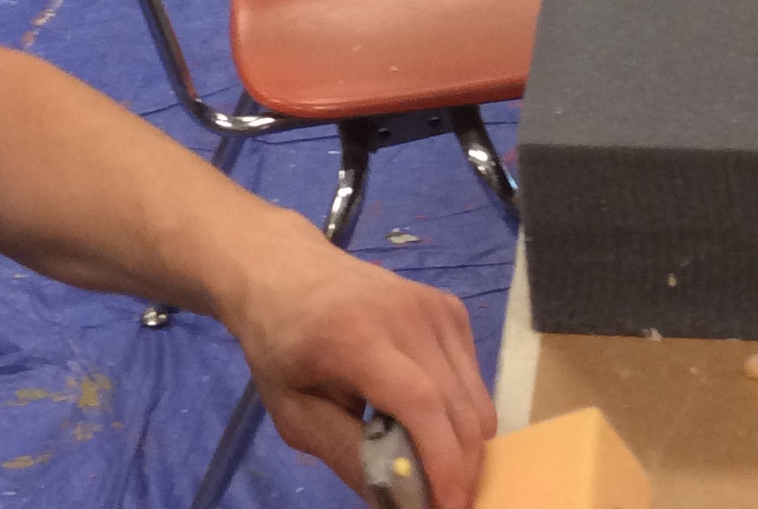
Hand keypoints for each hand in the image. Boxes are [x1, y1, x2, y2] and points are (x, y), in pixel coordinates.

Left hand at [217, 229, 495, 507]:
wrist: (287, 273)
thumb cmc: (282, 345)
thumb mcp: (294, 413)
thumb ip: (348, 457)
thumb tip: (402, 503)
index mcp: (357, 337)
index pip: (421, 404)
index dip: (443, 463)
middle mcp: (407, 314)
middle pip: (459, 407)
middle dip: (461, 469)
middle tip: (439, 501)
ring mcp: (435, 307)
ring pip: (475, 398)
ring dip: (464, 445)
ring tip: (429, 464)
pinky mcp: (450, 307)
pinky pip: (473, 378)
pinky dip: (460, 412)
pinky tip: (426, 417)